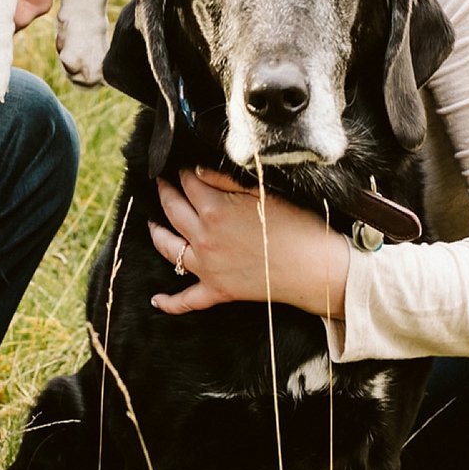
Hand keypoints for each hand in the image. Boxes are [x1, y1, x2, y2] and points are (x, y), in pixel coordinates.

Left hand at [149, 169, 351, 319]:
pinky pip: (187, 300)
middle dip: (165, 193)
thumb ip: (224, 180)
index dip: (183, 172)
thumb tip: (195, 171)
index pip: (188, 184)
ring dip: (156, 234)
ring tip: (152, 224)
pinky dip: (169, 302)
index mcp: (215, 209)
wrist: (316, 267)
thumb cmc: (297, 225)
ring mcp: (207, 267)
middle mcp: (204, 238)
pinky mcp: (218, 291)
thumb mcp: (262, 192)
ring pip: (168, 249)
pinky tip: (155, 300)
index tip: (181, 167)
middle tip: (161, 184)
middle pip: (173, 210)